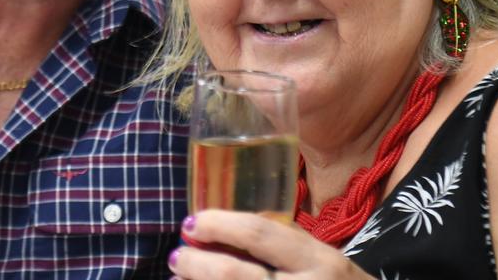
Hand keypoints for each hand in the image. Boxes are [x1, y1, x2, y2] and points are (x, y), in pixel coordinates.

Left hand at [168, 211, 371, 279]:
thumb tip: (215, 233)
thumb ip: (279, 246)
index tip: (192, 223)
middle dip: (196, 264)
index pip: (259, 234)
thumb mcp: (320, 261)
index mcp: (318, 261)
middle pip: (234, 274)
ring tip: (179, 279)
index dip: (218, 225)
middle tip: (178, 256)